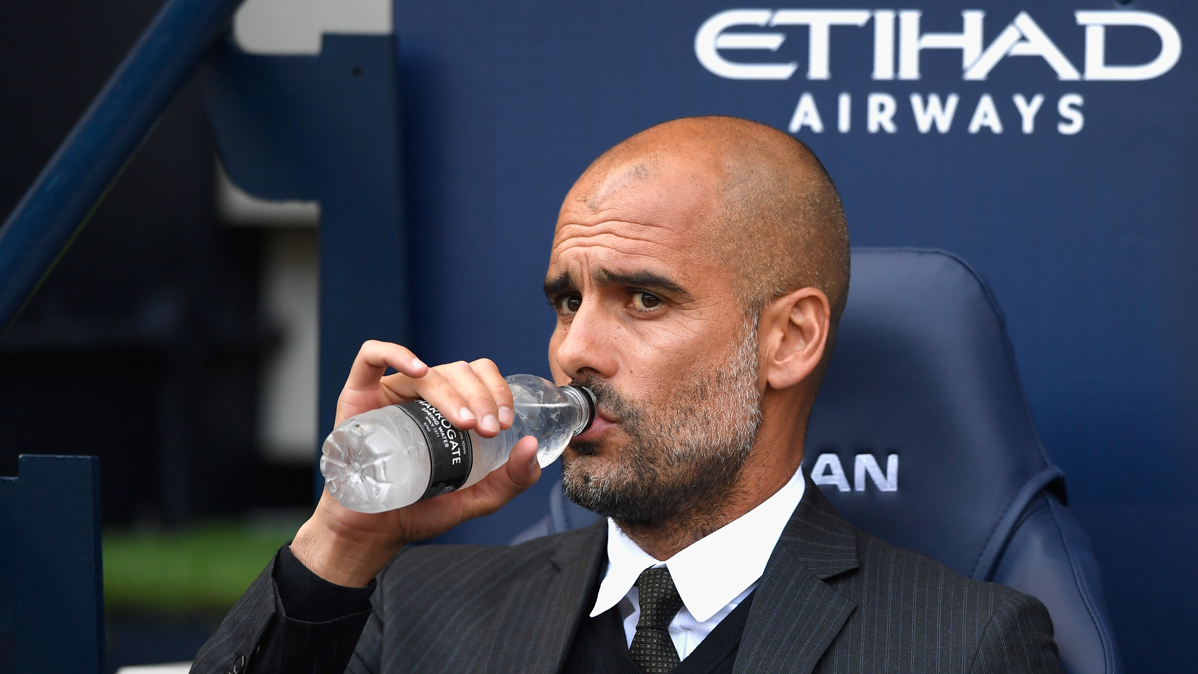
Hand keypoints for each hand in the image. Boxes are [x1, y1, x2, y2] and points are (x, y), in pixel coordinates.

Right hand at [291, 340, 540, 585]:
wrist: (371, 531)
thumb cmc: (420, 510)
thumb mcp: (476, 498)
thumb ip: (510, 480)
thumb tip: (531, 446)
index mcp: (450, 407)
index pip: (480, 377)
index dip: (497, 390)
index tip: (505, 422)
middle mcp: (422, 395)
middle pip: (459, 371)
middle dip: (482, 396)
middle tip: (488, 429)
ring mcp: (390, 392)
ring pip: (428, 371)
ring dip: (453, 392)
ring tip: (465, 422)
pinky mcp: (357, 395)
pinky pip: (371, 357)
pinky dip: (397, 354)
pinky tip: (419, 371)